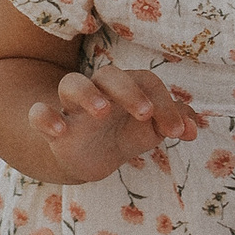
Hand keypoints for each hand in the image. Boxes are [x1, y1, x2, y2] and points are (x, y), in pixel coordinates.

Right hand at [29, 60, 201, 178]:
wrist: (92, 159)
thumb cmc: (126, 134)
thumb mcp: (153, 130)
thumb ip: (175, 122)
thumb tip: (194, 129)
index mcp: (127, 88)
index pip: (146, 82)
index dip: (165, 104)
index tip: (178, 133)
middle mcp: (100, 91)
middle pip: (109, 74)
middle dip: (128, 90)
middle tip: (144, 113)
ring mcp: (73, 108)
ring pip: (71, 83)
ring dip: (87, 94)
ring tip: (102, 112)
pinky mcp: (52, 126)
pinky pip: (39, 112)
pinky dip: (45, 117)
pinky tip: (59, 131)